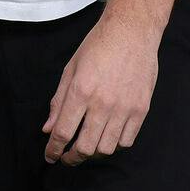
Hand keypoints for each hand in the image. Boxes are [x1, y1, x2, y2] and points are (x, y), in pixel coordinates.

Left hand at [42, 11, 159, 165]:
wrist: (132, 32)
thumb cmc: (97, 46)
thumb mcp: (70, 69)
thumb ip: (58, 101)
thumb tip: (48, 128)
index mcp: (80, 91)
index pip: (62, 132)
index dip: (54, 149)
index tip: (50, 156)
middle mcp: (102, 104)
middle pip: (85, 147)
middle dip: (72, 158)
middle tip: (66, 157)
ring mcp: (124, 108)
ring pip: (106, 148)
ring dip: (93, 153)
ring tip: (86, 147)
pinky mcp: (141, 110)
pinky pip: (127, 140)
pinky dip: (114, 144)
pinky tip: (107, 137)